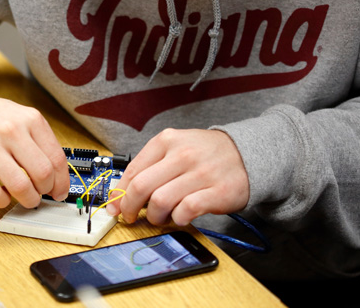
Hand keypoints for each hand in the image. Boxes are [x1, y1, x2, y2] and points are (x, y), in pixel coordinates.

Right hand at [0, 89, 69, 208]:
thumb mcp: (18, 116)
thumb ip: (38, 140)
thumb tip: (56, 174)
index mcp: (28, 119)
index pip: (56, 158)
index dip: (62, 181)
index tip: (59, 191)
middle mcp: (10, 131)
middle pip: (42, 175)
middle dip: (45, 191)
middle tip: (41, 194)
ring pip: (20, 188)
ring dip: (27, 200)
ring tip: (25, 198)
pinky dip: (2, 201)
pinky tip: (2, 194)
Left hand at [107, 128, 248, 226]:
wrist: (245, 153)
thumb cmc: (204, 154)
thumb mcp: (174, 147)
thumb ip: (150, 167)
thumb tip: (122, 194)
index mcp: (166, 141)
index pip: (132, 171)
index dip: (119, 194)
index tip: (114, 207)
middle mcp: (182, 154)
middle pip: (141, 187)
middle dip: (131, 208)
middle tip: (132, 217)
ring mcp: (200, 173)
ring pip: (161, 202)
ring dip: (156, 216)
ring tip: (161, 217)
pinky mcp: (217, 191)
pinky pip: (186, 210)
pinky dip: (178, 218)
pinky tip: (181, 216)